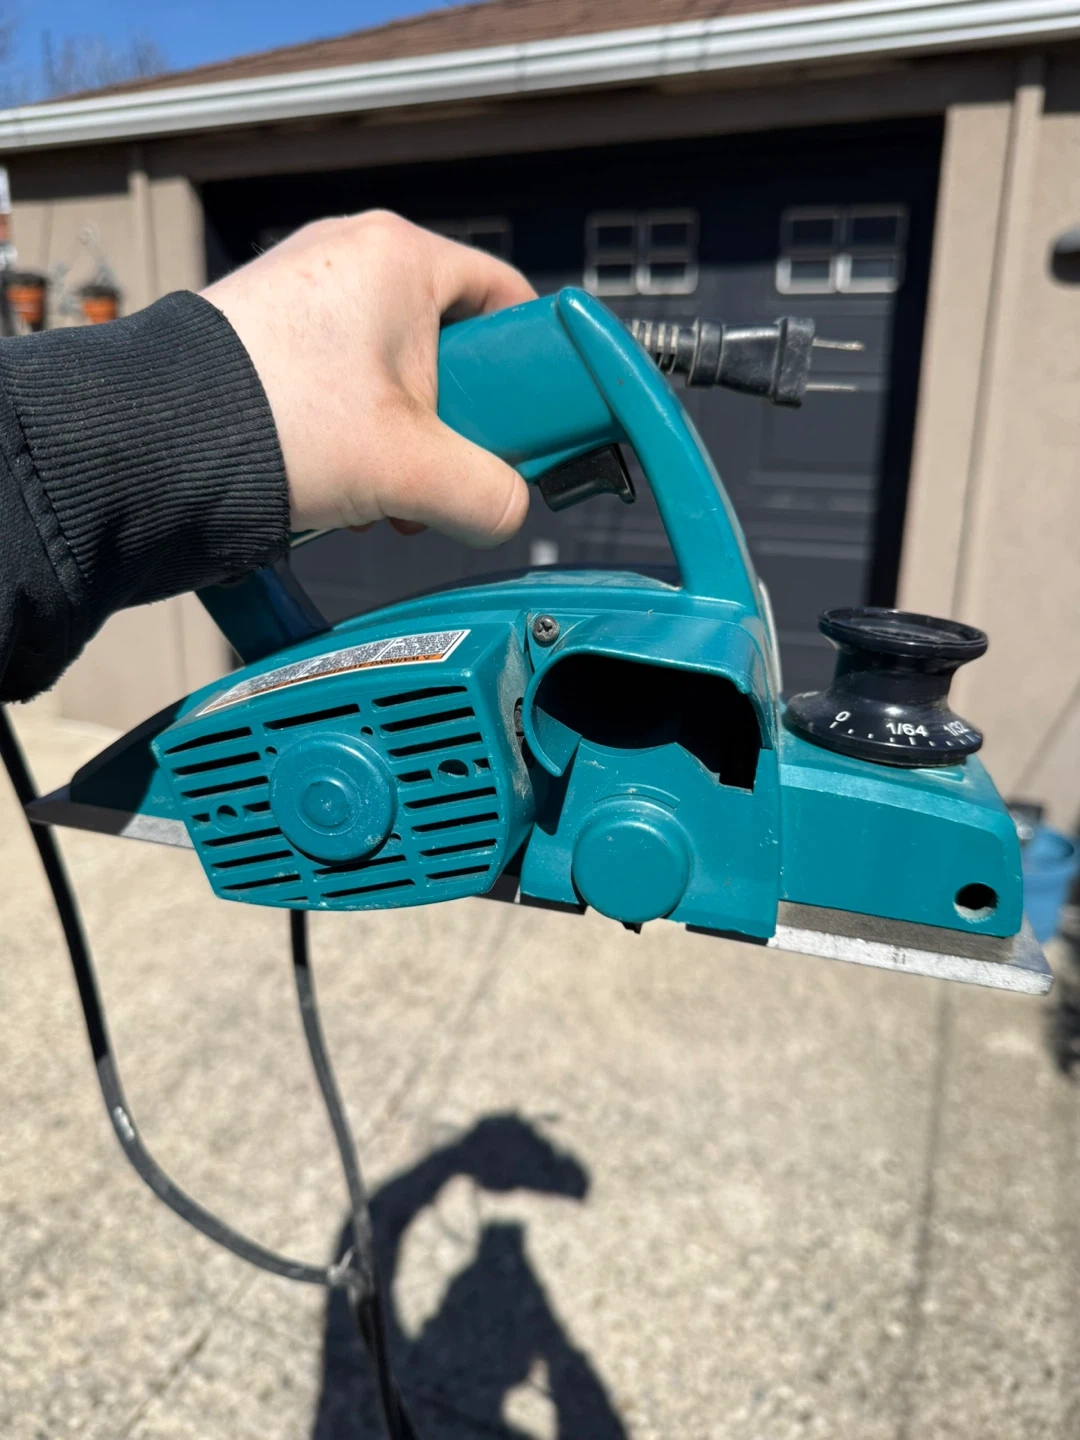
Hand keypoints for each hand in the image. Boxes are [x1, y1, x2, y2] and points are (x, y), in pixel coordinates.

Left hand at [201, 211, 536, 543]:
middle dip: (453, 426)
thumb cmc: (272, 422)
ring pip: (395, 374)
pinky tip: (340, 481)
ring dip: (402, 443)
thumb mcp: (413, 470)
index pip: (509, 299)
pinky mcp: (269, 334)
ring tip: (378, 487)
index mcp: (401, 255)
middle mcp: (351, 255)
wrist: (154, 444)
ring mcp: (304, 291)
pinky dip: (355, 434)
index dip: (529, 373)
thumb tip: (508, 511)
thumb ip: (488, 494)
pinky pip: (344, 382)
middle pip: (451, 346)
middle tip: (442, 471)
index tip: (530, 426)